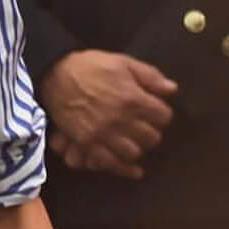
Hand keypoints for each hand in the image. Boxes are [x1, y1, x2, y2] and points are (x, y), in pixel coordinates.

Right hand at [40, 50, 176, 176]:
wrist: (56, 74)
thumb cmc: (91, 66)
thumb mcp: (124, 63)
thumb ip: (150, 76)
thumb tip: (172, 89)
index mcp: (133, 98)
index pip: (163, 116)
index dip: (162, 115)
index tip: (156, 113)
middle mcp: (120, 119)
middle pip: (150, 138)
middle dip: (151, 133)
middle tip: (145, 129)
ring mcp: (102, 133)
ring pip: (132, 153)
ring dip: (136, 148)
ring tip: (132, 143)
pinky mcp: (85, 142)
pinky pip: (107, 162)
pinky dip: (119, 166)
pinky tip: (127, 166)